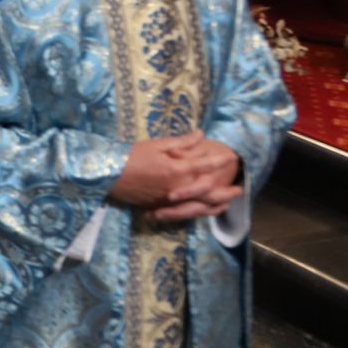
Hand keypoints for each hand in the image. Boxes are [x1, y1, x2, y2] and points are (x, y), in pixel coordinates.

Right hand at [110, 132, 238, 212]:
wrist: (108, 174)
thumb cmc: (131, 156)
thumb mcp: (156, 145)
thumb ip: (181, 142)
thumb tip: (200, 135)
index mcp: (177, 170)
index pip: (205, 165)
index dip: (219, 160)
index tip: (232, 156)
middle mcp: (178, 188)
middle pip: (209, 191)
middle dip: (226, 188)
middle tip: (239, 186)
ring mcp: (171, 200)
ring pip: (201, 205)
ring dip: (217, 203)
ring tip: (228, 201)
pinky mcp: (163, 207)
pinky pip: (188, 211)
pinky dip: (201, 211)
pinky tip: (207, 209)